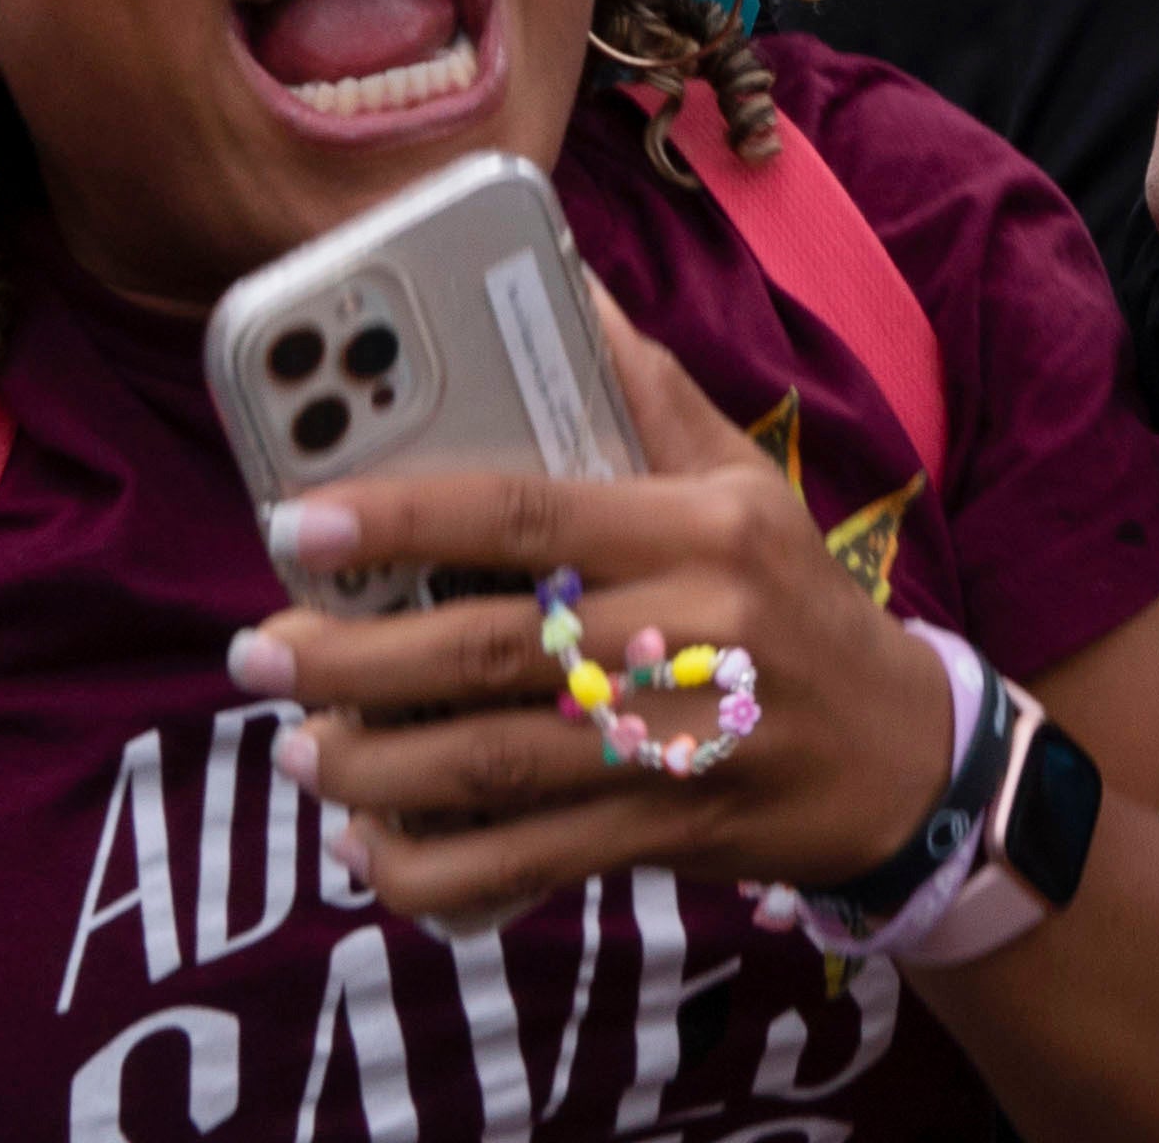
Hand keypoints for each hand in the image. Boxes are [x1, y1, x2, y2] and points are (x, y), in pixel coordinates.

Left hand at [244, 287, 961, 931]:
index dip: (401, 516)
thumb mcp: (742, 483)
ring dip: (372, 764)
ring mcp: (676, 744)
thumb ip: (645, 394)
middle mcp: (692, 632)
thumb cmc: (796, 601)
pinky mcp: (663, 831)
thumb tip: (566, 288)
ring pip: (493, 762)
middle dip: (351, 656)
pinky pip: (524, 862)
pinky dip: (434, 871)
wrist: (898, 756)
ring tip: (296, 745)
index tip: (294, 522)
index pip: (529, 512)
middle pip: (491, 647)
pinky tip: (369, 850)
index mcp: (703, 528)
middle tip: (260, 648)